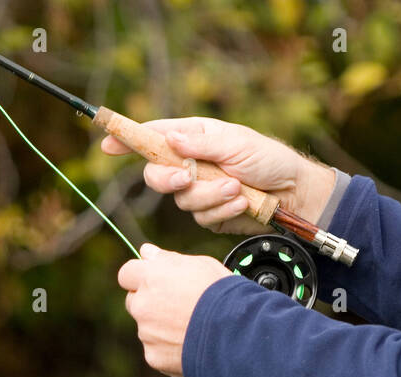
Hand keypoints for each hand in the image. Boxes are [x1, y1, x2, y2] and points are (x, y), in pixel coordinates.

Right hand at [101, 117, 335, 234]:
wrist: (293, 194)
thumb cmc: (268, 160)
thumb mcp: (237, 143)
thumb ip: (202, 144)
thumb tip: (169, 138)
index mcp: (194, 138)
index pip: (153, 137)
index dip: (128, 139)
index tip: (107, 143)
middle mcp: (190, 164)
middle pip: (156, 175)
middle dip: (168, 179)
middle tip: (187, 178)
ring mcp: (198, 190)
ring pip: (181, 200)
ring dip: (211, 194)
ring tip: (237, 187)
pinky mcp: (209, 213)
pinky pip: (201, 216)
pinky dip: (222, 208)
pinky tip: (243, 200)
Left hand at [117, 243, 230, 376]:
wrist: (235, 333)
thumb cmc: (222, 295)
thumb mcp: (201, 265)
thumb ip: (168, 259)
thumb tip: (147, 251)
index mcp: (151, 278)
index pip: (127, 273)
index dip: (140, 276)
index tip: (154, 281)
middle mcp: (142, 305)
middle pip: (133, 301)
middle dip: (149, 302)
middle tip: (177, 306)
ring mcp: (146, 333)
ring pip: (146, 328)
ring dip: (161, 327)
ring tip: (191, 328)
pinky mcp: (154, 357)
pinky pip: (157, 351)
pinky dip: (169, 349)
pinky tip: (191, 345)